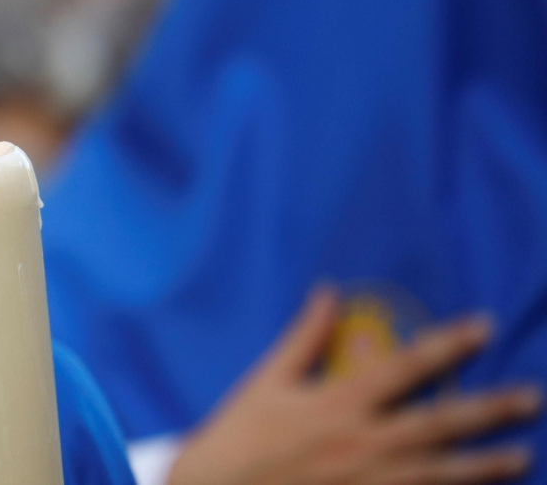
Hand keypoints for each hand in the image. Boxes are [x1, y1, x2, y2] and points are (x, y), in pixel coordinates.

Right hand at [170, 287, 539, 484]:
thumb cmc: (241, 436)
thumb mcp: (267, 381)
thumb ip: (305, 337)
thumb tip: (330, 292)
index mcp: (340, 402)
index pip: (407, 365)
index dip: (449, 344)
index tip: (483, 326)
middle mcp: (365, 441)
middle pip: (442, 422)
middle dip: (490, 408)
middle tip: (530, 397)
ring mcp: (372, 481)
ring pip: (443, 471)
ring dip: (486, 463)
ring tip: (520, 453)